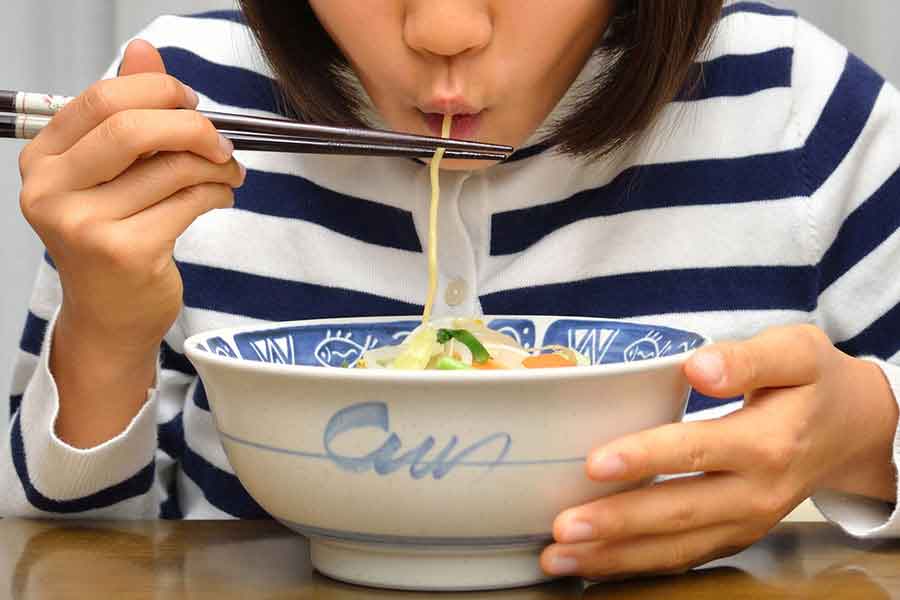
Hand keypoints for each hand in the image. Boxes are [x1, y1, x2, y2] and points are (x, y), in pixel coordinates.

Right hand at [18, 39, 244, 357]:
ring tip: (228, 173)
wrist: (110, 317)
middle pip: (134, 129)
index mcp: (43, 161)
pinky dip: (218, 194)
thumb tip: (144, 50)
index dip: (159, 92)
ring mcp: (85, 226)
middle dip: (193, 127)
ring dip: (216, 166)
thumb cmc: (113, 238)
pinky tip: (220, 198)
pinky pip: (190, 202)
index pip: (102, 100)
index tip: (191, 103)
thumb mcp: (111, 174)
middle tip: (221, 141)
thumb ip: (127, 113)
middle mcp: (51, 192)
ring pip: (172, 168)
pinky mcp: (126, 253)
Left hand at [540, 324, 897, 579]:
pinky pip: (683, 558)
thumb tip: (700, 367)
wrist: (856, 429)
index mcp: (769, 441)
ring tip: (559, 557)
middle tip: (562, 528)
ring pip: (676, 548)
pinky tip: (592, 564)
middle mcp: (757, 492)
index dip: (646, 457)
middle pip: (680, 512)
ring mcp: (746, 522)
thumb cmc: (814, 382)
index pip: (699, 450)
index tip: (594, 462)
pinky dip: (636, 565)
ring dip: (615, 556)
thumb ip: (748, 358)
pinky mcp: (736, 535)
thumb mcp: (796, 351)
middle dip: (617, 523)